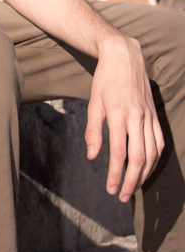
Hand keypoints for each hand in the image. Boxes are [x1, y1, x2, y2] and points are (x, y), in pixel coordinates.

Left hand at [85, 33, 163, 201]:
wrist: (124, 56)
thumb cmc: (104, 79)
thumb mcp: (93, 102)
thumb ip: (93, 130)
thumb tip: (92, 156)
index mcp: (118, 114)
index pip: (119, 153)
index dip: (116, 174)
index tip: (111, 189)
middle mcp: (137, 117)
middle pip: (139, 158)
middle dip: (131, 181)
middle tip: (123, 196)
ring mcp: (148, 116)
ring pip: (152, 153)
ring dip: (144, 174)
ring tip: (134, 187)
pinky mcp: (154, 115)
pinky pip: (159, 142)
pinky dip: (155, 159)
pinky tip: (147, 168)